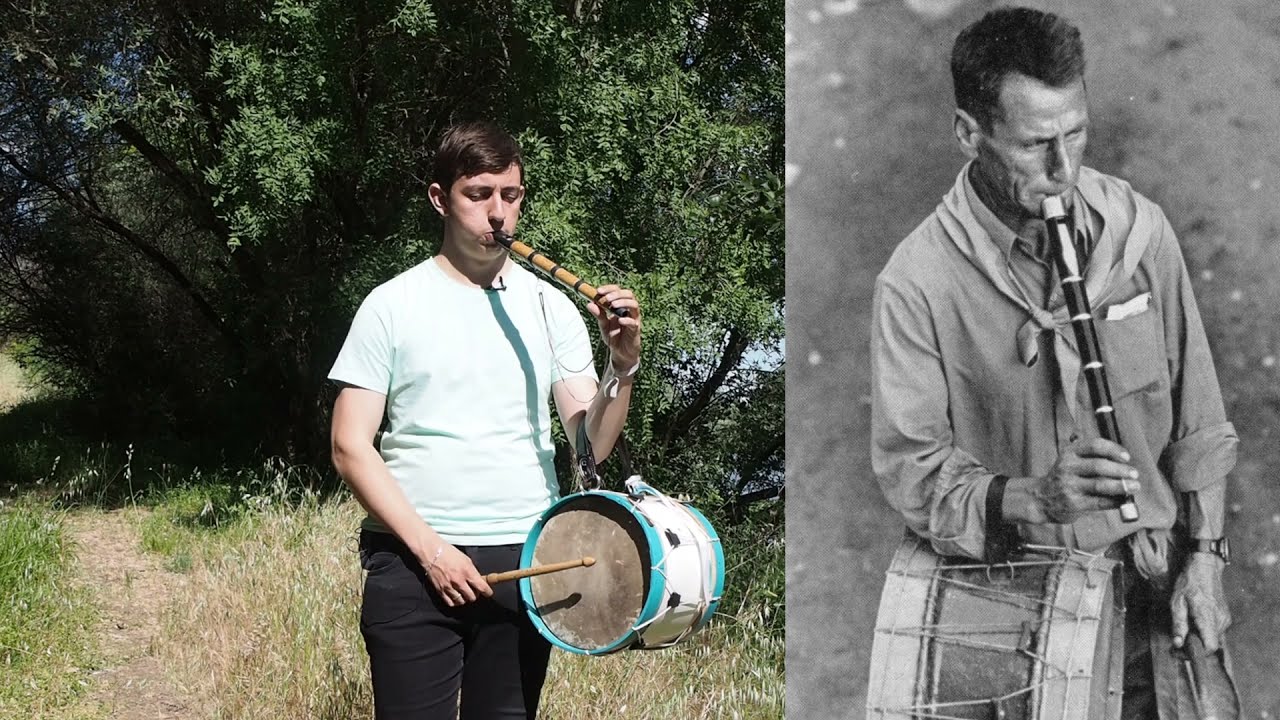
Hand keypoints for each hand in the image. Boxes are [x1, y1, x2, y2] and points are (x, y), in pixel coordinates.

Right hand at [421, 544, 492, 607]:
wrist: (431, 552)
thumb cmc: (448, 552)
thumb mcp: (466, 559)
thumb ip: (473, 571)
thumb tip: (479, 581)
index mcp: (467, 571)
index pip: (482, 587)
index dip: (487, 592)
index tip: (488, 593)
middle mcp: (459, 581)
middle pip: (472, 597)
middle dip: (475, 595)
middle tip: (474, 590)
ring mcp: (449, 587)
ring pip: (462, 601)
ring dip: (465, 599)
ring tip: (464, 593)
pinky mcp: (440, 590)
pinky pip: (451, 603)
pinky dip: (455, 602)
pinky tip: (455, 596)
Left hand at [587, 284, 641, 368]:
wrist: (620, 352)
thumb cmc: (614, 336)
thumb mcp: (603, 325)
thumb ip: (598, 315)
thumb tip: (589, 304)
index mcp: (621, 306)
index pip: (618, 291)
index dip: (609, 289)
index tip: (599, 291)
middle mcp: (629, 310)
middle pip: (629, 294)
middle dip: (617, 294)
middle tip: (607, 298)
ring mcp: (634, 319)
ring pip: (634, 305)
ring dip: (624, 303)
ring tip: (613, 306)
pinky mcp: (636, 329)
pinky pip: (634, 322)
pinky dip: (627, 320)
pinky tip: (620, 320)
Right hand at [1021, 438, 1139, 523]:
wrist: (1041, 498)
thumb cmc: (1065, 478)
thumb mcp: (1071, 460)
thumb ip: (1093, 456)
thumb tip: (1126, 463)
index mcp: (1069, 452)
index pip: (1095, 445)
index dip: (1114, 450)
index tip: (1127, 457)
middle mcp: (1067, 467)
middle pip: (1098, 465)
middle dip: (1120, 470)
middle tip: (1135, 474)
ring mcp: (1069, 486)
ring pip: (1100, 485)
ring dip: (1121, 486)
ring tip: (1134, 486)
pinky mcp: (1073, 503)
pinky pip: (1099, 502)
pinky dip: (1115, 501)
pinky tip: (1123, 500)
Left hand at [1171, 552, 1230, 651]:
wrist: (1205, 566)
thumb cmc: (1188, 582)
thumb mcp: (1177, 602)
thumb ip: (1178, 624)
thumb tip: (1178, 644)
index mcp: (1208, 617)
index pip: (1210, 647)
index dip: (1197, 653)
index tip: (1182, 651)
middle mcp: (1220, 620)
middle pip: (1211, 644)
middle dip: (1195, 645)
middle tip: (1179, 639)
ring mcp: (1225, 618)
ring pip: (1213, 638)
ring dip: (1200, 637)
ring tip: (1187, 626)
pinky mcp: (1225, 616)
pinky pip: (1216, 630)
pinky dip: (1205, 630)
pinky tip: (1195, 620)